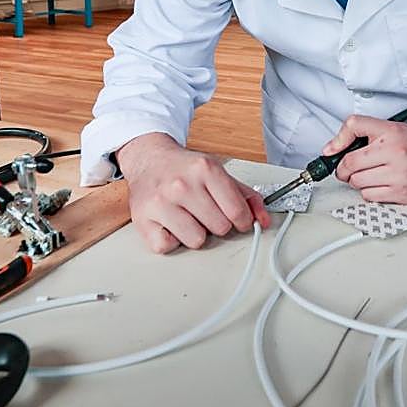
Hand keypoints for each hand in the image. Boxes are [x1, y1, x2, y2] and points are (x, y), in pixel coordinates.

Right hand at [117, 133, 270, 253]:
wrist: (149, 159)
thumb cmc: (185, 169)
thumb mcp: (219, 172)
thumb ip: (246, 196)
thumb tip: (263, 220)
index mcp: (205, 169)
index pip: (237, 212)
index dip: (242, 220)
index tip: (237, 219)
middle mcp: (182, 184)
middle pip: (220, 228)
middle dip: (217, 224)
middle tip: (205, 211)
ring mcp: (160, 202)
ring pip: (196, 241)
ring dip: (195, 233)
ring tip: (187, 215)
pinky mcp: (143, 219)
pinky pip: (168, 247)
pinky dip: (171, 239)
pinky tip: (170, 223)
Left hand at [324, 115, 406, 203]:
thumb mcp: (389, 128)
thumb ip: (359, 131)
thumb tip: (330, 149)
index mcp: (390, 132)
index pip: (352, 128)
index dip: (337, 145)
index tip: (333, 154)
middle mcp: (395, 152)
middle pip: (350, 165)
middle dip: (346, 170)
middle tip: (352, 169)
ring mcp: (399, 174)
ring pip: (358, 183)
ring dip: (358, 182)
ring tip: (371, 176)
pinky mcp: (402, 193)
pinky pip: (370, 196)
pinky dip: (370, 193)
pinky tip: (381, 185)